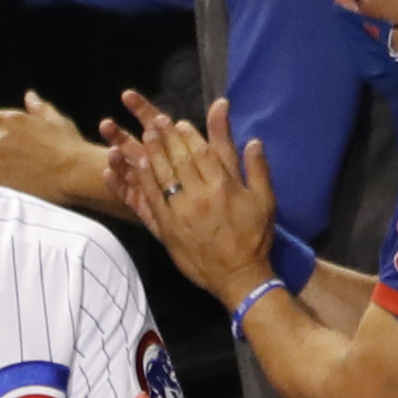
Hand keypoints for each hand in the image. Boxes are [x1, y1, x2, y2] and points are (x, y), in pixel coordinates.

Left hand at [0, 90, 120, 214]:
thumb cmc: (70, 146)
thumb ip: (39, 108)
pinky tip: (6, 186)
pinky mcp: (0, 184)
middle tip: (0, 156)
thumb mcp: (56, 121)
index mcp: (12, 121)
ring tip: (3, 172)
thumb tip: (30, 96)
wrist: (75, 174)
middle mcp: (0, 140)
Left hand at [120, 96, 282, 305]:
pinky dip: (139, 182)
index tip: (180, 122)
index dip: (189, 135)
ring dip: (150, 154)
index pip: (202, 152)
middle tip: (155, 121)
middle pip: (178, 160)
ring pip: (161, 176)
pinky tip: (133, 167)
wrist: (239, 276)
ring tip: (143, 137)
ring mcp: (180, 212)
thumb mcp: (264, 201)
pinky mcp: (167, 228)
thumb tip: (254, 140)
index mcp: (223, 186)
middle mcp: (199, 195)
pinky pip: (148, 201)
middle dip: (166, 138)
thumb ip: (257, 169)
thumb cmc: (254, 237)